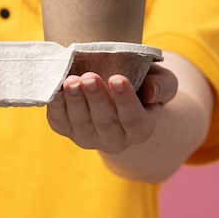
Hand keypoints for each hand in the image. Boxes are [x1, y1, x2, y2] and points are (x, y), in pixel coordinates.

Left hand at [47, 64, 177, 154]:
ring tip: (71, 81)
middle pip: (105, 122)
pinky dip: (55, 105)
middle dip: (96, 99)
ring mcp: (88, 137)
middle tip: (90, 77)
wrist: (113, 86)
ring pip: (80, 123)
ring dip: (74, 101)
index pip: (134, 119)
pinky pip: (59, 121)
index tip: (118, 78)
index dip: (126, 100)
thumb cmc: (142, 82)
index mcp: (140, 129)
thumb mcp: (161, 80)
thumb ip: (162, 85)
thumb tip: (151, 92)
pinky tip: (56, 88)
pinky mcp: (66, 129)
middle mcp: (114, 140)